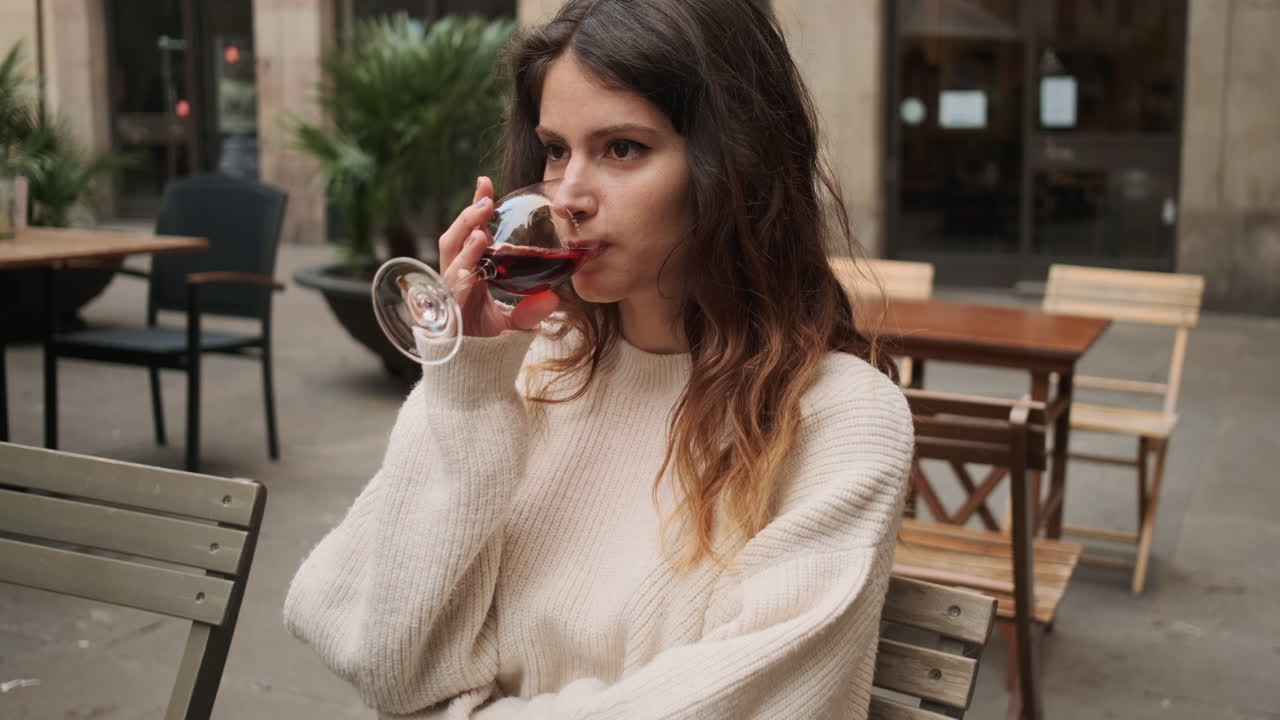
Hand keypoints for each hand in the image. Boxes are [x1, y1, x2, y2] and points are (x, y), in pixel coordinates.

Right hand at [438, 177, 559, 336]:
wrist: (474, 381)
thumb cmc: (489, 350)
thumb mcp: (517, 326)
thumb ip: (531, 310)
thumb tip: (554, 299)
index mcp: (471, 277)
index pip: (470, 235)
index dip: (476, 210)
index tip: (486, 183)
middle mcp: (456, 281)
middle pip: (455, 238)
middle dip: (468, 215)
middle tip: (485, 196)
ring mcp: (449, 295)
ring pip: (449, 255)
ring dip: (465, 235)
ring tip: (482, 220)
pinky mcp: (447, 312)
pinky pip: (452, 285)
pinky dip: (463, 267)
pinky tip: (476, 253)